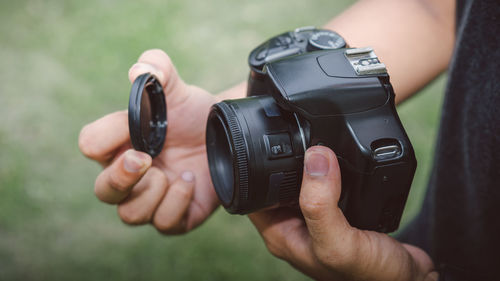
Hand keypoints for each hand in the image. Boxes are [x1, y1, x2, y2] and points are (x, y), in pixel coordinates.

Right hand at [79, 49, 219, 233]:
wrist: (226, 136)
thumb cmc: (193, 115)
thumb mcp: (179, 89)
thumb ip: (160, 69)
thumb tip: (139, 70)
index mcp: (121, 143)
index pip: (91, 143)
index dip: (107, 136)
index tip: (132, 125)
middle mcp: (131, 176)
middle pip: (103, 191)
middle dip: (121, 177)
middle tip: (145, 159)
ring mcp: (153, 199)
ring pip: (130, 214)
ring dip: (153, 192)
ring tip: (178, 172)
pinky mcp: (176, 217)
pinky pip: (164, 223)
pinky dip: (177, 202)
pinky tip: (191, 181)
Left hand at [249, 146, 437, 280]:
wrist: (407, 280)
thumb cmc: (371, 276)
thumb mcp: (339, 243)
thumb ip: (321, 204)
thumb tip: (315, 157)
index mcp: (282, 234)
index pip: (254, 193)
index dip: (261, 168)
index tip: (279, 146)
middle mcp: (295, 226)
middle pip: (278, 182)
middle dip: (289, 162)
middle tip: (306, 142)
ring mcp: (316, 219)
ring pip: (304, 181)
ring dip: (312, 165)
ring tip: (324, 149)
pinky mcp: (338, 213)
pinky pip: (328, 185)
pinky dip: (334, 172)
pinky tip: (343, 165)